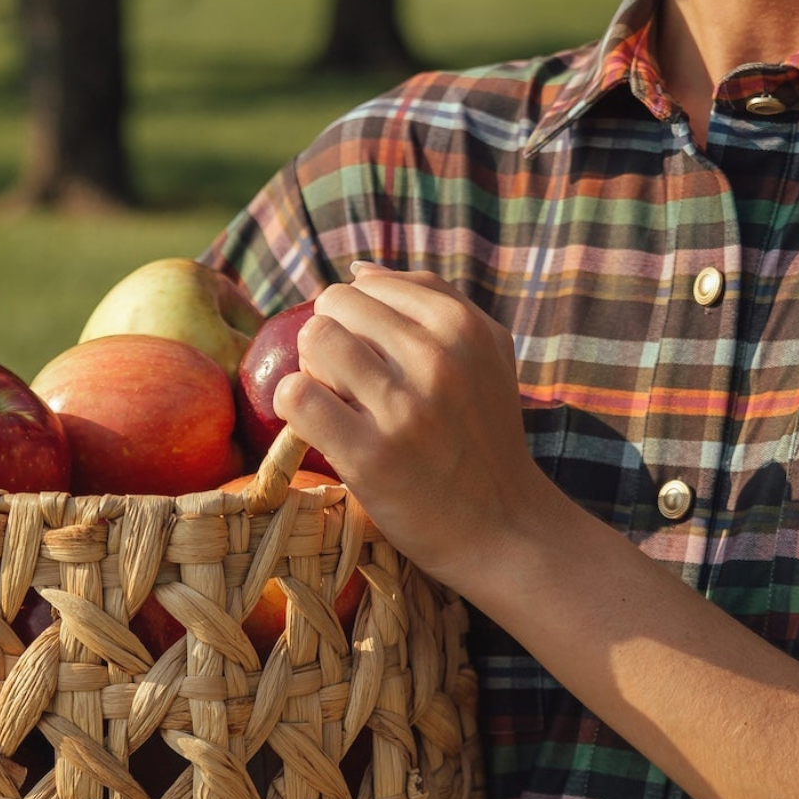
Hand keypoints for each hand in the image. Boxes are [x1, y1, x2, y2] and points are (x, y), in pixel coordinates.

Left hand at [271, 263, 561, 593]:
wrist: (503, 528)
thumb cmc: (486, 438)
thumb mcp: (488, 355)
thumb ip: (434, 300)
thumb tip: (359, 269)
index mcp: (461, 327)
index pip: (366, 285)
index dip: (356, 320)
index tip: (371, 359)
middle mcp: (435, 360)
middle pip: (332, 307)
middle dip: (329, 340)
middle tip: (346, 384)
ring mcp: (403, 409)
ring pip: (313, 341)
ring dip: (311, 371)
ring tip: (335, 403)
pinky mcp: (371, 457)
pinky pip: (299, 398)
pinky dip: (294, 408)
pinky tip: (317, 426)